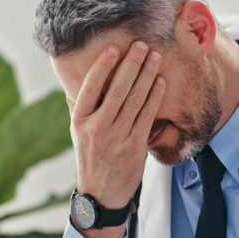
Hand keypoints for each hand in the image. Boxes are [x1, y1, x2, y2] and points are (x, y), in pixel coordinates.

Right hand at [68, 41, 165, 237]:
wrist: (101, 193)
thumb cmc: (90, 156)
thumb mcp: (78, 131)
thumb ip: (79, 106)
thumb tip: (77, 77)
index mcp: (79, 120)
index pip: (90, 87)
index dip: (101, 66)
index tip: (113, 47)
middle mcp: (97, 127)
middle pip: (116, 90)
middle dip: (131, 65)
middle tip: (142, 44)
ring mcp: (117, 137)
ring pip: (134, 100)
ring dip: (147, 76)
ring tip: (155, 57)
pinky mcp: (135, 146)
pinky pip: (147, 116)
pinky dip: (155, 97)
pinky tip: (161, 82)